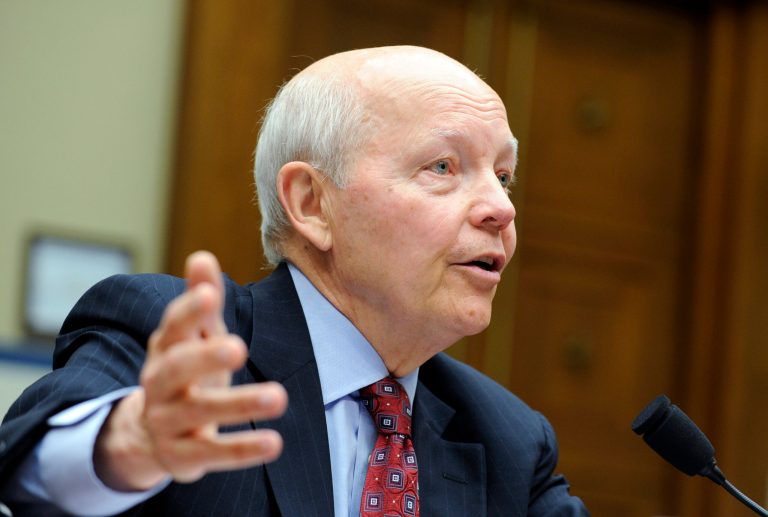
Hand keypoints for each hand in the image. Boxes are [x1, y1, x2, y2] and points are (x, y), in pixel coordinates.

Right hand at [94, 251, 287, 490]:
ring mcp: (167, 421)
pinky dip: (242, 449)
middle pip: (176, 369)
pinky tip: (274, 443)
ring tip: (279, 397)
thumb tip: (202, 256)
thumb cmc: (187, 371)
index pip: (173, 326)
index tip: (212, 294)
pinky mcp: (181, 457)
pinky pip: (212, 453)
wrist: (151, 434)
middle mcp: (159, 384)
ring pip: (200, 412)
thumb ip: (201, 298)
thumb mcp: (194, 335)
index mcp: (165, 348)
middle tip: (238, 347)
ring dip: (239, 404)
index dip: (190, 310)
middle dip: (205, 356)